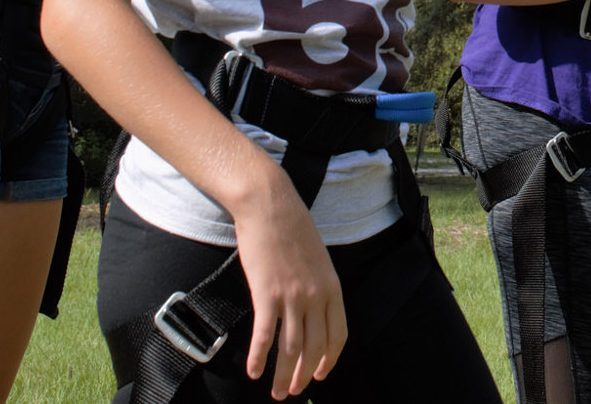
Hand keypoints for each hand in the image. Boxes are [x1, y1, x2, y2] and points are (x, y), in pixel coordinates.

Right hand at [231, 176, 346, 397]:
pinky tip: (253, 371)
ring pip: (290, 348)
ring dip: (283, 375)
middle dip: (303, 375)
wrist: (270, 204)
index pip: (337, 335)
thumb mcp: (317, 258)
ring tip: (277, 392)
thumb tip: (312, 308)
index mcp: (332, 287)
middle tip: (292, 392)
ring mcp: (292, 295)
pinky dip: (258, 357)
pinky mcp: (267, 293)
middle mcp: (316, 295)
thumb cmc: (291, 227)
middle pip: (313, 347)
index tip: (319, 375)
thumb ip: (318, 284)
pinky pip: (265, 335)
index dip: (328, 359)